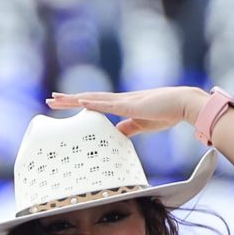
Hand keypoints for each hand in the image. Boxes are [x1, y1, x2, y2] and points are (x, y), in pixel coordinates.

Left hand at [48, 87, 205, 137]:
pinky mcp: (130, 105)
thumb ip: (128, 129)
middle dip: (68, 100)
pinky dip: (92, 103)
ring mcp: (124, 101)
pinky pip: (107, 104)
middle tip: (50, 99)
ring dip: (73, 99)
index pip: (95, 104)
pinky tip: (80, 101)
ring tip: (56, 99)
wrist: (183, 104)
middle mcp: (120, 100)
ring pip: (93, 99)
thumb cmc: (167, 113)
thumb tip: (115, 135)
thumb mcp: (142, 124)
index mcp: (122, 105)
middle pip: (88, 99)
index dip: (79, 104)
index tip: (65, 105)